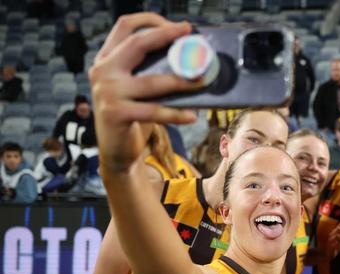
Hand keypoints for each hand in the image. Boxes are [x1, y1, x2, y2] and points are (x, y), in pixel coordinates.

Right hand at [89, 13, 200, 172]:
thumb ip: (150, 71)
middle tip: (193, 39)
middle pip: (137, 44)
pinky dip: (175, 114)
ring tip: (201, 81)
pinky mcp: (115, 114)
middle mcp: (103, 71)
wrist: (117, 152)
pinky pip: (153, 111)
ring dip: (181, 80)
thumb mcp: (135, 88)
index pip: (125, 26)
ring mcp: (107, 92)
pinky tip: (192, 116)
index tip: (180, 27)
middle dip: (167, 37)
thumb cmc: (134, 117)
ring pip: (151, 81)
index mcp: (106, 59)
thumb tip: (191, 60)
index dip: (152, 20)